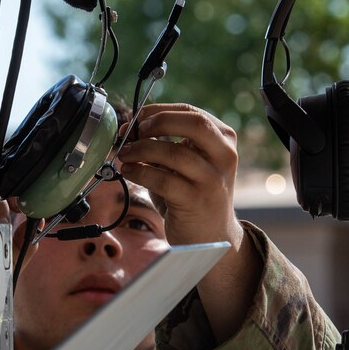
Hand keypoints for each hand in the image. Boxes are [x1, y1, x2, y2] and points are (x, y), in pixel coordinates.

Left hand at [117, 103, 261, 342]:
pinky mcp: (196, 200)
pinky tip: (128, 171)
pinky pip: (163, 179)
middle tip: (133, 132)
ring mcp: (212, 179)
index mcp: (224, 140)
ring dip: (141, 149)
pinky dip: (140, 171)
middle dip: (157, 122)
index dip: (159, 111)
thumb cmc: (194, 196)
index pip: (191, 112)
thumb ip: (169, 143)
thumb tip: (130, 127)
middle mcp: (224, 157)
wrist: (212, 238)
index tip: (136, 119)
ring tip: (124, 154)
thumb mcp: (190, 164)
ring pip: (174, 152)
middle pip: (193, 123)